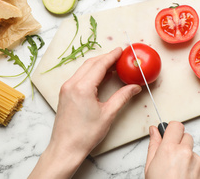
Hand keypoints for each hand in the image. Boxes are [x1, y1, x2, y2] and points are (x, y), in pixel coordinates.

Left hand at [29, 47, 141, 178]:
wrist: (65, 148)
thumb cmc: (85, 134)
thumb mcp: (108, 114)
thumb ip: (122, 97)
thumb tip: (135, 87)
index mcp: (82, 88)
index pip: (99, 65)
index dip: (112, 56)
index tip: (122, 50)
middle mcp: (71, 84)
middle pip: (91, 63)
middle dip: (106, 58)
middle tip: (120, 56)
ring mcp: (66, 88)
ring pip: (84, 69)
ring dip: (98, 64)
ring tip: (113, 65)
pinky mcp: (65, 93)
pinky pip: (79, 76)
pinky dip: (91, 72)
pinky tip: (101, 76)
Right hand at [145, 121, 199, 178]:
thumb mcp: (150, 166)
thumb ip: (154, 145)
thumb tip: (154, 130)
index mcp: (169, 149)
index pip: (176, 125)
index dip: (172, 130)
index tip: (169, 135)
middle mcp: (185, 152)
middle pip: (186, 136)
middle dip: (179, 144)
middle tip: (171, 158)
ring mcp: (198, 161)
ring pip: (193, 151)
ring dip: (187, 158)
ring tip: (178, 173)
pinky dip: (194, 168)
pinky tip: (186, 178)